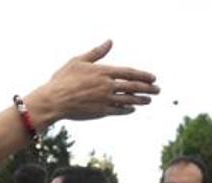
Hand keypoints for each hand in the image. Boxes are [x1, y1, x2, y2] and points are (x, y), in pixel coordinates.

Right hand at [26, 41, 158, 124]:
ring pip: (128, 100)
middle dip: (148, 88)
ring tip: (149, 100)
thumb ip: (96, 52)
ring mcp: (105, 100)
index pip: (129, 72)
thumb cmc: (63, 79)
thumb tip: (110, 42)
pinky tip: (133, 108)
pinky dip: (127, 109)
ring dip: (141, 100)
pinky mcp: (100, 112)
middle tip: (158, 90)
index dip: (143, 75)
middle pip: (133, 86)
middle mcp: (106, 86)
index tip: (153, 78)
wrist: (54, 100)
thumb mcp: (79, 61)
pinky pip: (118, 110)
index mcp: (103, 72)